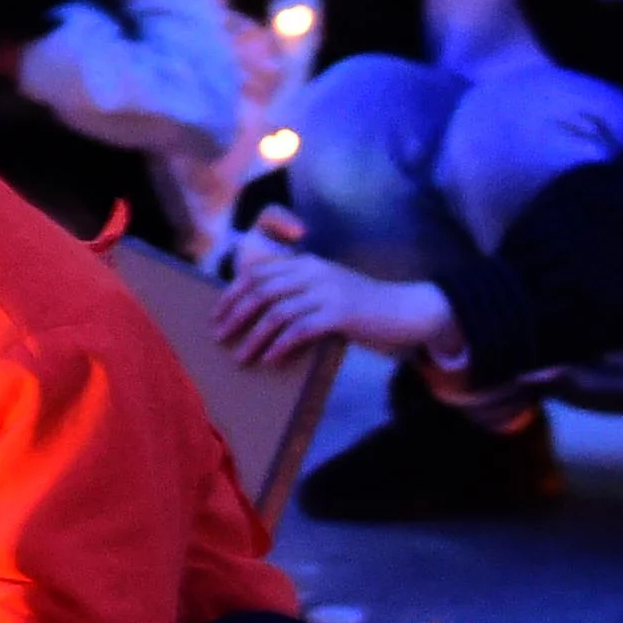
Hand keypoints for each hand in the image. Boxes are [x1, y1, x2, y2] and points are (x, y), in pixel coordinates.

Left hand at [213, 210, 456, 366]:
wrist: (405, 310)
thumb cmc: (361, 307)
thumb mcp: (326, 289)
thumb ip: (297, 293)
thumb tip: (258, 315)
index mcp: (306, 263)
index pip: (258, 272)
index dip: (232, 293)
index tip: (217, 315)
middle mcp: (314, 271)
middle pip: (261, 290)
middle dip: (236, 315)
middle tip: (220, 337)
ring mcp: (327, 291)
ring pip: (276, 313)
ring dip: (254, 337)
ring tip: (241, 357)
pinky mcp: (340, 314)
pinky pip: (299, 330)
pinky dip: (280, 346)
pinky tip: (270, 360)